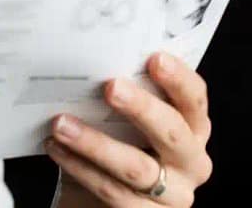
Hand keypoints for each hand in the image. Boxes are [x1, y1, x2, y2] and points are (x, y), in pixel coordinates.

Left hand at [45, 52, 212, 206]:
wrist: (96, 201)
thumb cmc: (115, 148)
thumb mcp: (125, 123)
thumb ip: (122, 98)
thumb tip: (90, 63)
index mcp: (192, 130)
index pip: (194, 101)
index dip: (179, 79)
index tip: (155, 58)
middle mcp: (191, 162)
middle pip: (172, 132)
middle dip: (142, 108)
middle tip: (110, 87)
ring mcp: (173, 195)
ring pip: (137, 167)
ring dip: (95, 143)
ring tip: (61, 123)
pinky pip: (112, 191)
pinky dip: (80, 168)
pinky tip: (56, 149)